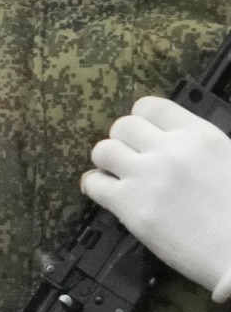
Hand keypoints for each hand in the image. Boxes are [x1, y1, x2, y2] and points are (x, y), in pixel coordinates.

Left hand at [85, 96, 230, 298]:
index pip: (151, 106)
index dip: (142, 120)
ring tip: (118, 176)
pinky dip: (95, 186)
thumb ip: (202, 151)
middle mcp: (170, 149)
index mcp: (201, 136)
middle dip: (124, 141)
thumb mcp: (230, 164)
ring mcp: (146, 175)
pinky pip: (93, 183)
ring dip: (107, 162)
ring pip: (103, 150)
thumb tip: (180, 148)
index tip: (144, 134)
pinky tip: (106, 194)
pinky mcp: (129, 204)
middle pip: (122, 126)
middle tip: (131, 159)